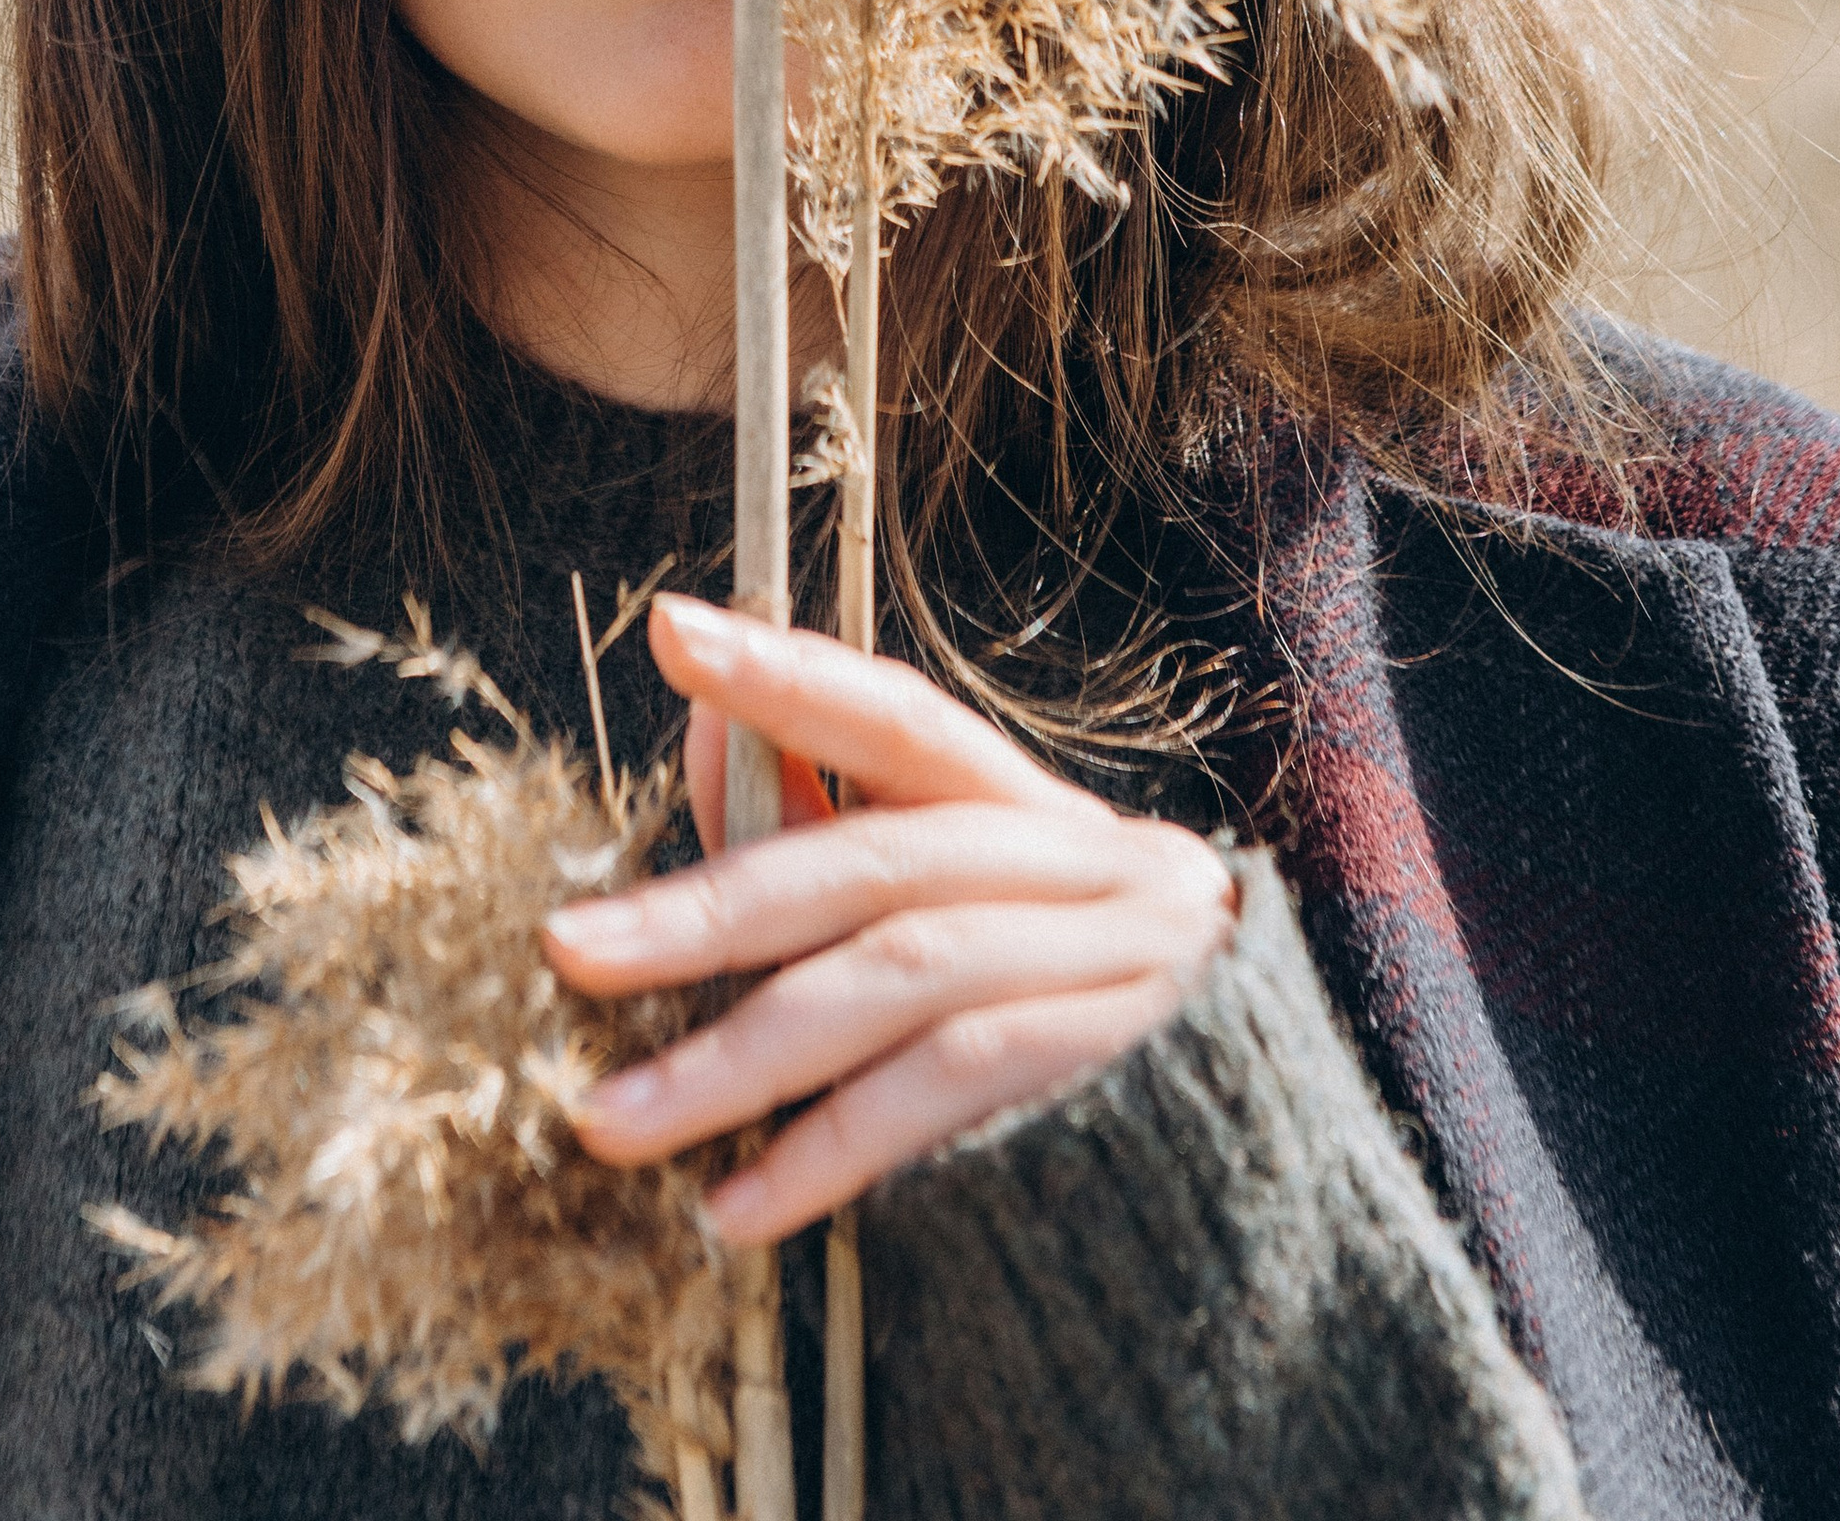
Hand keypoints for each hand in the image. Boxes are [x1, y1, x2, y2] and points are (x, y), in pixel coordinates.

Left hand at [541, 592, 1235, 1246]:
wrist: (1271, 1132)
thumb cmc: (1070, 997)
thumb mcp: (968, 897)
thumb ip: (835, 829)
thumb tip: (699, 726)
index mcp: (1025, 805)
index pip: (897, 717)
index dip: (789, 672)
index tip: (671, 630)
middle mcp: (1077, 861)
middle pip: (873, 863)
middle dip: (706, 908)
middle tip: (568, 949)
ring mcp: (1108, 964)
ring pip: (901, 983)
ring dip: (740, 1058)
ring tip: (612, 1122)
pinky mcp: (1118, 1073)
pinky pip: (954, 1100)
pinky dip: (832, 1153)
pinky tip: (734, 1210)